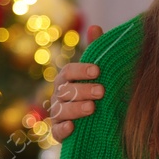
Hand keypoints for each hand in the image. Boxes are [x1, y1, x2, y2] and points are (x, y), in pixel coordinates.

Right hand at [48, 23, 103, 141]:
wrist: (94, 122)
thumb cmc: (93, 90)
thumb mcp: (96, 72)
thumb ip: (95, 51)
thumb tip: (95, 26)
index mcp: (66, 79)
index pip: (68, 71)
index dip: (81, 70)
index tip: (98, 71)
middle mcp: (58, 95)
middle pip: (66, 91)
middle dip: (83, 90)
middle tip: (101, 91)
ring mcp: (57, 114)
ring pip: (62, 110)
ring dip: (76, 109)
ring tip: (92, 108)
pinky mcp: (58, 132)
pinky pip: (56, 131)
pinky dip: (63, 129)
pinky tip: (73, 128)